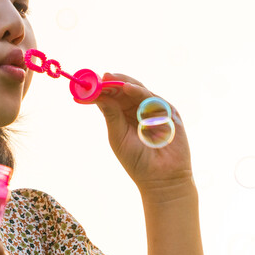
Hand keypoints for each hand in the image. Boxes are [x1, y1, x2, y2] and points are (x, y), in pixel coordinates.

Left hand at [93, 72, 194, 196]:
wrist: (161, 178)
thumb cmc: (137, 160)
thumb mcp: (118, 136)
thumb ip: (110, 115)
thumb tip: (98, 96)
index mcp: (125, 116)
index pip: (112, 98)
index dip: (100, 90)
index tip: (86, 84)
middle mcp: (139, 110)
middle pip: (125, 90)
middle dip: (112, 82)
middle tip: (99, 76)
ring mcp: (154, 110)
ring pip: (138, 89)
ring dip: (123, 82)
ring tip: (109, 78)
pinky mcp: (169, 112)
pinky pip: (152, 98)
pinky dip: (139, 92)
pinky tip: (127, 88)